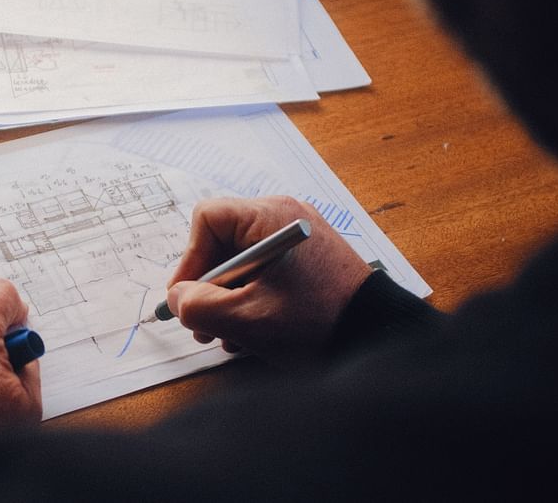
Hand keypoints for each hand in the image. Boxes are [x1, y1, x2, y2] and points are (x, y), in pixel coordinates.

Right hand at [166, 196, 370, 361]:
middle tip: (203, 324)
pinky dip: (251, 297)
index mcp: (271, 217)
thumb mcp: (249, 319)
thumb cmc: (320, 324)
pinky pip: (263, 269)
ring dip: (228, 298)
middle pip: (222, 241)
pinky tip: (252, 330)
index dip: (190, 259)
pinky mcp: (306, 258)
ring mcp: (297, 237)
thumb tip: (177, 298)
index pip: (208, 219)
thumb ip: (201, 307)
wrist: (380, 339)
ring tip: (229, 335)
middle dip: (209, 286)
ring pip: (240, 260)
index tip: (187, 298)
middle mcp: (284, 217)